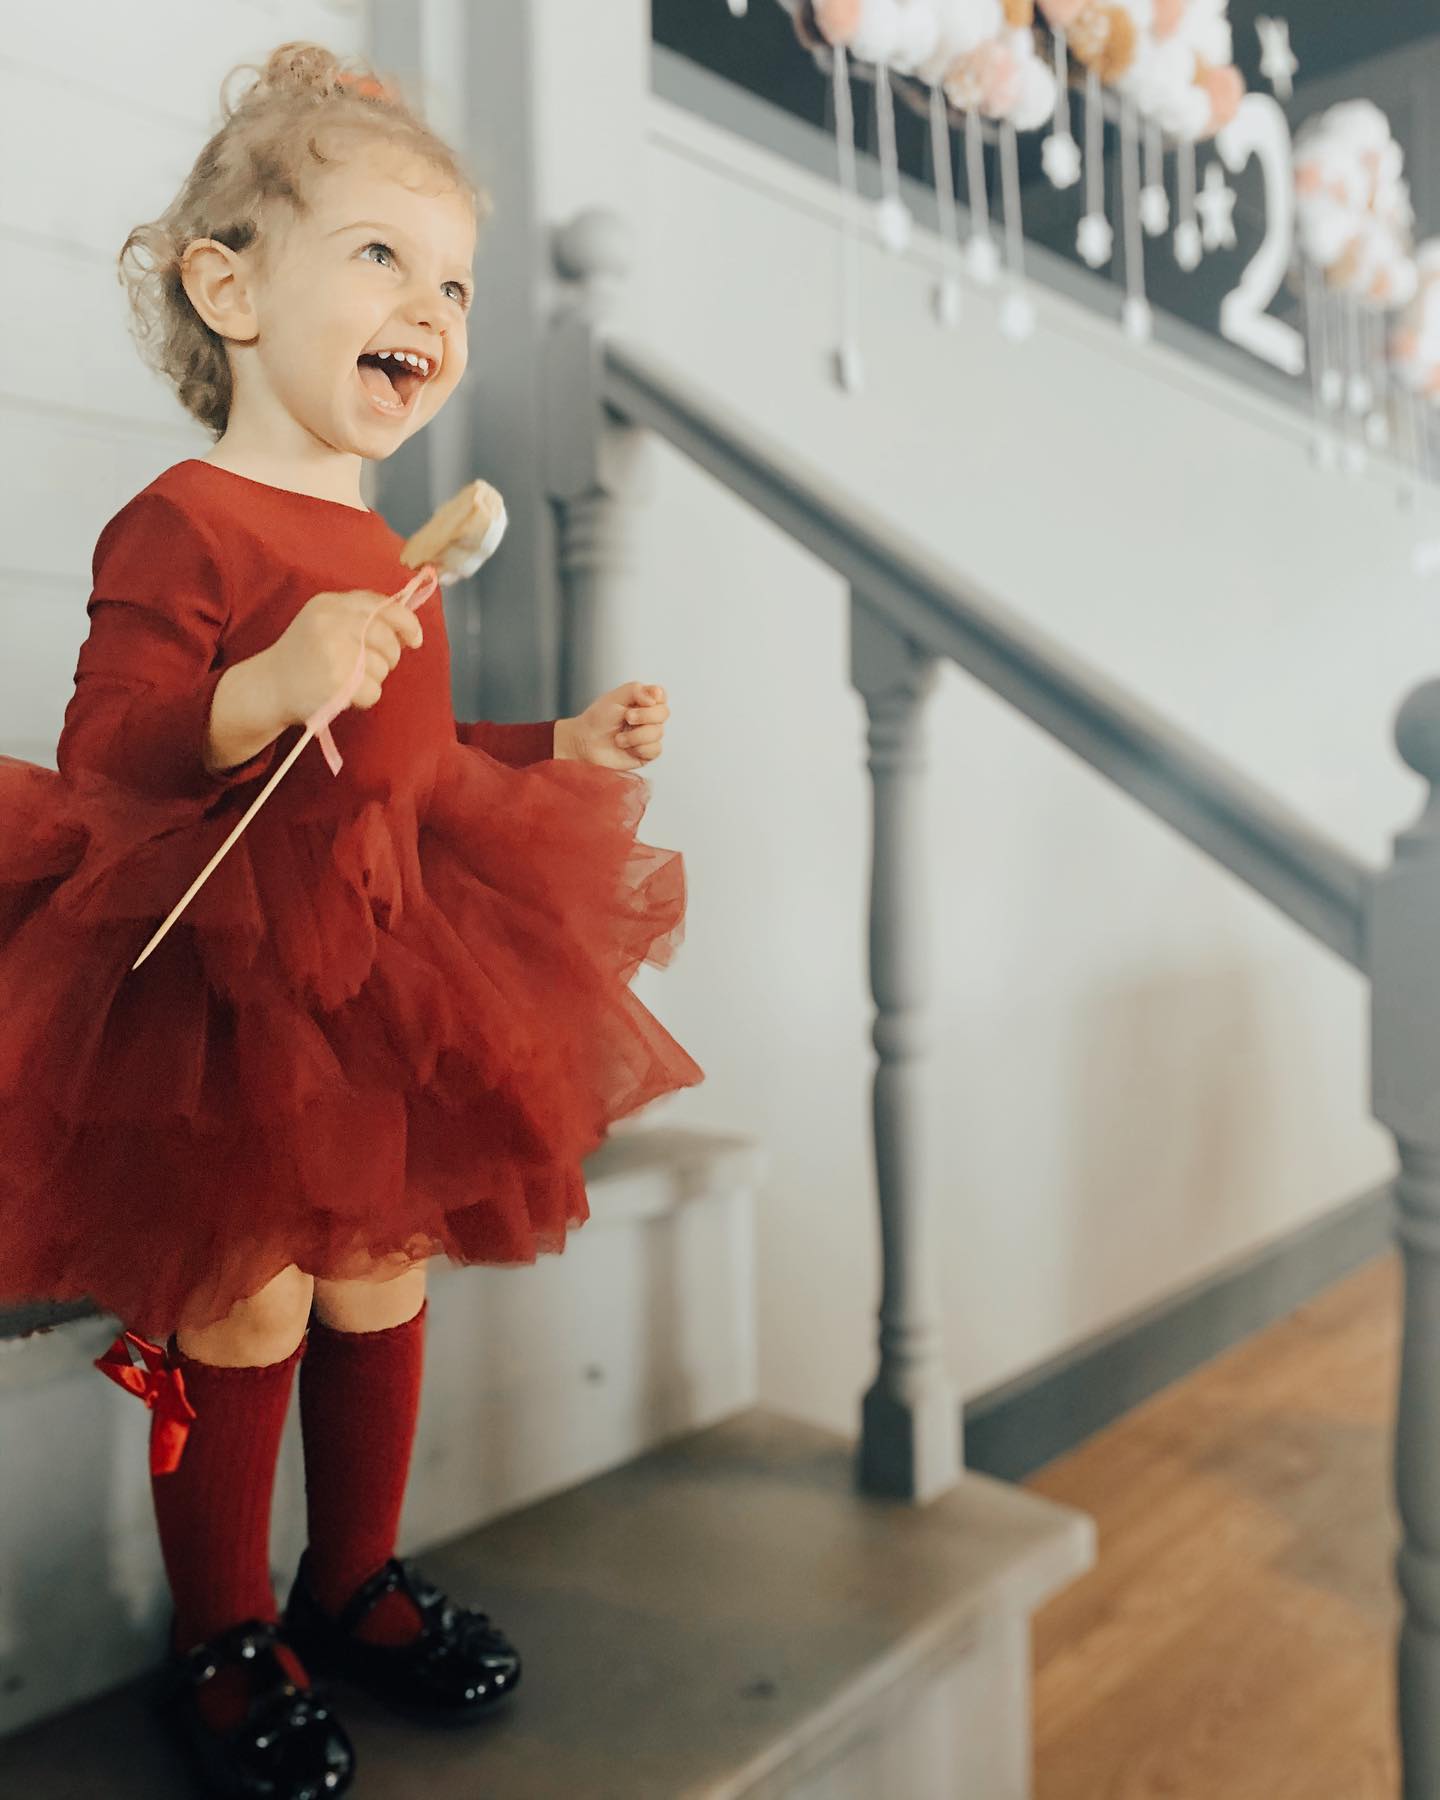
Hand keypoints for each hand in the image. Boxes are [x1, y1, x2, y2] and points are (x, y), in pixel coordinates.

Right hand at [261, 588, 424, 727]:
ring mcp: (333, 652)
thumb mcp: (324, 621)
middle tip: (377, 665)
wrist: (268, 686)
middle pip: (386, 637)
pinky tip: (345, 694)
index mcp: (330, 603)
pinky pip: (374, 691)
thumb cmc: (304, 654)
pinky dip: (365, 697)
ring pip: (382, 667)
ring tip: (349, 679)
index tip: (414, 638)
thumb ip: (360, 617)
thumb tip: (407, 629)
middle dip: (391, 655)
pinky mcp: (336, 682)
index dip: (406, 622)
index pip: (381, 605)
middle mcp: (331, 623)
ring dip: (374, 678)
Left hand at [560, 682, 668, 768]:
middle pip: (664, 713)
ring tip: (618, 738)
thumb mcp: (615, 697)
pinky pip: (655, 749)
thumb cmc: (598, 719)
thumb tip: (656, 696)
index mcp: (642, 702)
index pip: (661, 695)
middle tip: (627, 717)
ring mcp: (648, 736)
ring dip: (636, 735)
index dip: (656, 697)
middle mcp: (648, 718)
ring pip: (658, 732)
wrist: (585, 742)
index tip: (641, 701)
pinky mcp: (646, 754)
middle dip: (645, 716)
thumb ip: (637, 690)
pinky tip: (626, 748)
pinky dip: (639, 748)